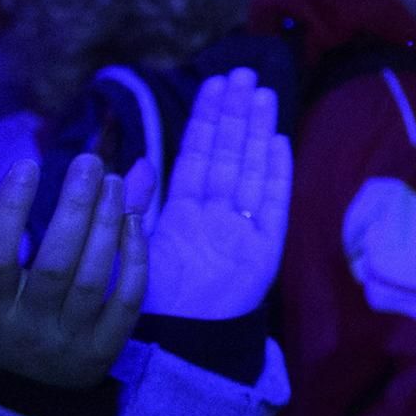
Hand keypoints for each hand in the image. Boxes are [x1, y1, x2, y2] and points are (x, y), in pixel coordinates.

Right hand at [0, 149, 145, 390]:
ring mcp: (69, 343)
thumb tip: (20, 173)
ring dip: (106, 223)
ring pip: (93, 278)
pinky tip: (133, 220)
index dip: (10, 210)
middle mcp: (27, 330)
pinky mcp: (105, 349)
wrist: (18, 397)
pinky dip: (134, 258)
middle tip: (88, 162)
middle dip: (74, 207)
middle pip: (55, 265)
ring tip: (111, 181)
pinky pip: (128, 300)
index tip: (28, 165)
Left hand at [139, 70, 291, 321]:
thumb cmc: (156, 301)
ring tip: (262, 93)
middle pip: (228, 153)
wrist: (182, 342)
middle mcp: (217, 212)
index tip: (214, 83)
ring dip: (257, 131)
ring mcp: (243, 227)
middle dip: (236, 113)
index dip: (207, 118)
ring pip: (251, 169)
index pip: (198, 153)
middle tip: (242, 72)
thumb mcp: (136, 246)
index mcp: (185, 211)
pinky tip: (279, 142)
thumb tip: (137, 163)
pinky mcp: (266, 248)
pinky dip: (277, 174)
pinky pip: (273, 204)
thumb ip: (139, 205)